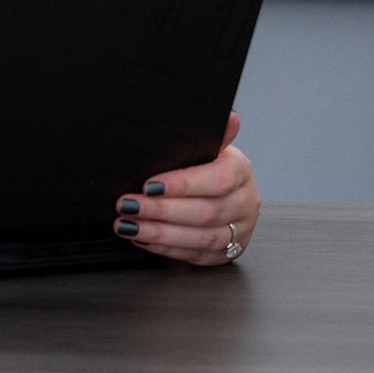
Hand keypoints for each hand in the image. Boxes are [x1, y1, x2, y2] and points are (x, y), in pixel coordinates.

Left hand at [113, 110, 259, 265]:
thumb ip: (214, 134)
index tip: (149, 185)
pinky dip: (167, 249)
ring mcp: (239, 231)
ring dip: (160, 234)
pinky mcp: (227, 252)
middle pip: (205, 212)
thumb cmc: (212, 165)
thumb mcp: (210, 145)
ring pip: (201, 238)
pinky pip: (196, 255)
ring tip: (129, 225)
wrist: (231, 193)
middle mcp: (245, 203)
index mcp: (241, 171)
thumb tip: (228, 116)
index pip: (217, 180)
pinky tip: (143, 238)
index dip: (182, 185)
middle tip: (128, 205)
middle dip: (161, 211)